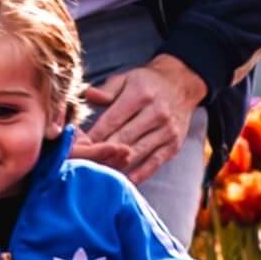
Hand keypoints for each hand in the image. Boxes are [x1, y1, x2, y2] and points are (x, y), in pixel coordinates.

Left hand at [79, 55, 205, 185]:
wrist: (181, 85)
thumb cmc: (146, 83)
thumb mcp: (126, 78)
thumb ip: (107, 90)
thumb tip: (88, 95)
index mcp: (140, 94)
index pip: (112, 119)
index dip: (94, 135)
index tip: (78, 146)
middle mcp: (156, 112)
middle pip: (123, 139)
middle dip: (102, 152)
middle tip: (83, 163)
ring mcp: (167, 131)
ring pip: (137, 153)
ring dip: (116, 165)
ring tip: (98, 173)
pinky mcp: (174, 145)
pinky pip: (154, 163)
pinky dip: (139, 174)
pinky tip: (124, 181)